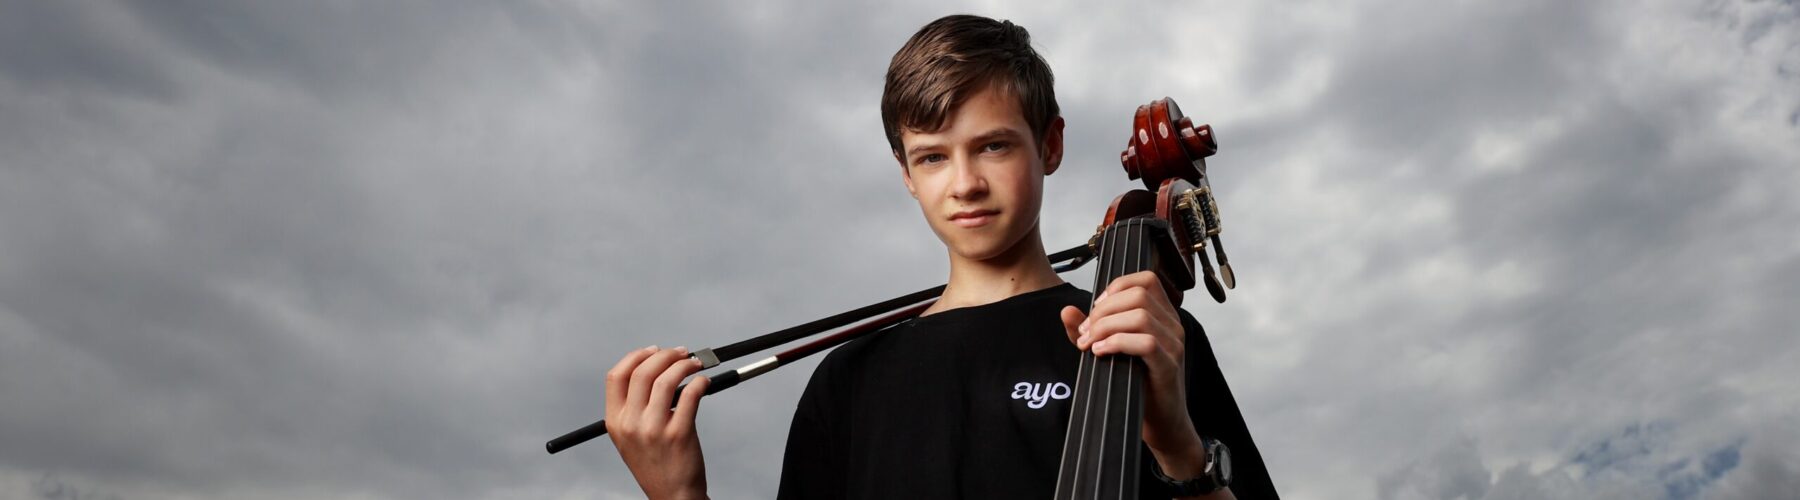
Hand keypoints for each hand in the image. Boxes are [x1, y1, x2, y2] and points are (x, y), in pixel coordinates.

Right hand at [605, 345, 710, 499]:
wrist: (672, 495)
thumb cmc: (655, 464)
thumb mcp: (630, 437)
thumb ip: (634, 407)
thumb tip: (656, 369)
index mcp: (614, 422)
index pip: (616, 376)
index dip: (636, 356)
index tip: (653, 351)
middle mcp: (630, 424)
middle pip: (643, 371)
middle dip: (665, 355)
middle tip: (681, 353)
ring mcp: (653, 429)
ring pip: (667, 379)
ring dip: (685, 364)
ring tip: (695, 364)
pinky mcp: (679, 433)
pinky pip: (690, 395)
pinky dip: (699, 381)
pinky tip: (703, 382)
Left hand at [1060, 271, 1206, 477]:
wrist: (1161, 422)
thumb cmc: (1138, 384)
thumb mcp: (1110, 351)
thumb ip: (1089, 330)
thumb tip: (1066, 311)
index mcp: (1162, 315)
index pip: (1145, 280)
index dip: (1115, 287)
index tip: (1095, 309)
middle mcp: (1172, 325)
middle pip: (1138, 295)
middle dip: (1103, 310)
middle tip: (1085, 333)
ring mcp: (1174, 345)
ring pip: (1140, 316)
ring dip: (1105, 327)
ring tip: (1089, 344)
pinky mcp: (1168, 366)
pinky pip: (1146, 343)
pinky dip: (1117, 343)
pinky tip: (1100, 353)